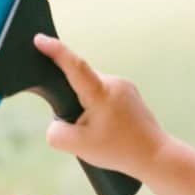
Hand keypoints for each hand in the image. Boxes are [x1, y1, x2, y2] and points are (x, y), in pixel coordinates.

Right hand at [33, 34, 166, 178]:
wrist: (155, 156)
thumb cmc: (119, 150)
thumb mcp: (78, 147)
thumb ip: (56, 133)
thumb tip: (56, 122)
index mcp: (101, 92)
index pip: (74, 65)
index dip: (55, 50)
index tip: (39, 39)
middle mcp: (114, 83)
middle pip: (79, 80)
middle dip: (71, 99)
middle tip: (81, 128)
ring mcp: (125, 86)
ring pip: (91, 88)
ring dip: (85, 105)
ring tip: (99, 132)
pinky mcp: (130, 93)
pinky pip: (103, 93)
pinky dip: (97, 107)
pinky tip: (106, 128)